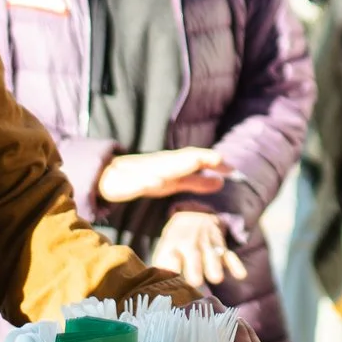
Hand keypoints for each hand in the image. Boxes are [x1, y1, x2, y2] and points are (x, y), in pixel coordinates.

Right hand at [99, 148, 230, 203]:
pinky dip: (148, 180)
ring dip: (177, 166)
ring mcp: (143, 172)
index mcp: (173, 165)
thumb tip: (222, 181)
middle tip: (219, 158)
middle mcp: (160, 164)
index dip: (214, 161)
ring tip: (194, 164)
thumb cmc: (147, 178)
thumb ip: (197, 182)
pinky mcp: (126, 183)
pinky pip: (137, 182)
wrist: (109, 178)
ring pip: (162, 168)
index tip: (233, 167)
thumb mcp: (175, 181)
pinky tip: (158, 181)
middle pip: (182, 159)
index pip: (197, 159)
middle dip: (200, 158)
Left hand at [151, 211, 246, 291]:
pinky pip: (229, 254)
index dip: (169, 264)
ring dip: (214, 266)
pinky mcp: (221, 246)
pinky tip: (240, 275)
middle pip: (193, 255)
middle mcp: (189, 244)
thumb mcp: (164, 249)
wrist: (192, 215)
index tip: (169, 275)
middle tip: (195, 282)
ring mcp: (207, 244)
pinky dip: (235, 264)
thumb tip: (156, 292)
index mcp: (172, 245)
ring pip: (212, 254)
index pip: (169, 256)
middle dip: (194, 268)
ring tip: (216, 279)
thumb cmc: (175, 242)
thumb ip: (162, 268)